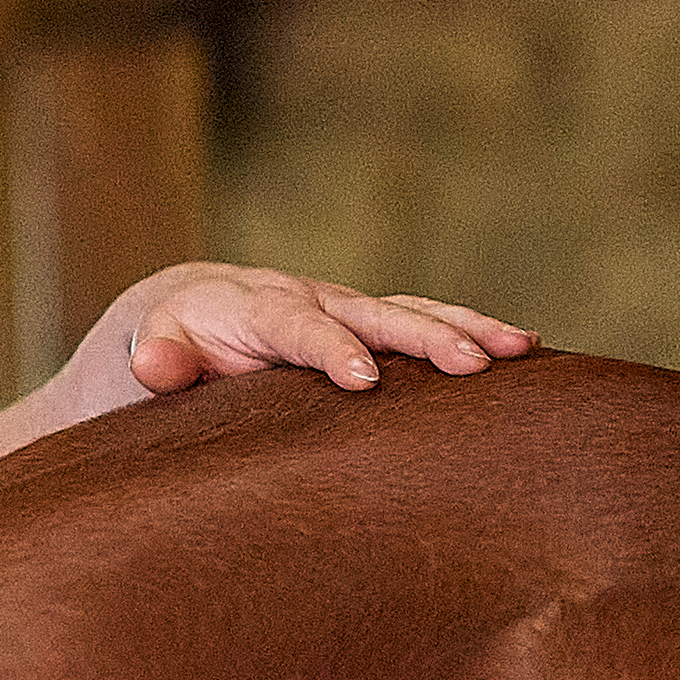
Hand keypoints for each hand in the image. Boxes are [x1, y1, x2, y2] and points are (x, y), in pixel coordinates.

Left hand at [102, 262, 537, 398]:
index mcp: (257, 308)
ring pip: (410, 313)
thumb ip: (158, 358)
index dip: (331, 351)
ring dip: (465, 328)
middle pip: (372, 314)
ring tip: (520, 348)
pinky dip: (470, 330)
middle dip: (423, 337)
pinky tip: (526, 350)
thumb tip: (155, 364)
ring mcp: (345, 308)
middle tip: (474, 363)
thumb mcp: (152, 347)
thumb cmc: (171, 342)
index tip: (365, 380)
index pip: (297, 328)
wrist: (187, 314)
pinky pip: (422, 322)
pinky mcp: (368, 323)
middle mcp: (310, 298)